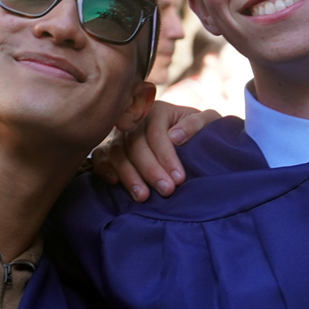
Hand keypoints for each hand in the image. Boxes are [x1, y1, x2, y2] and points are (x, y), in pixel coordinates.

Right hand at [89, 101, 221, 201]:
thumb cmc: (198, 133)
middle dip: (150, 170)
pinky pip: (100, 156)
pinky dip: (104, 168)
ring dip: (129, 176)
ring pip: (117, 153)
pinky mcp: (108, 148)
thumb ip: (199, 123)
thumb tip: (175, 137)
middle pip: (135, 145)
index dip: (167, 157)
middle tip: (167, 191)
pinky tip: (115, 183)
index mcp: (157, 111)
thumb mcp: (207, 123)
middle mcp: (134, 121)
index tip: (179, 179)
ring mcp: (119, 134)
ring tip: (143, 197)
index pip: (156, 133)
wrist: (188, 141)